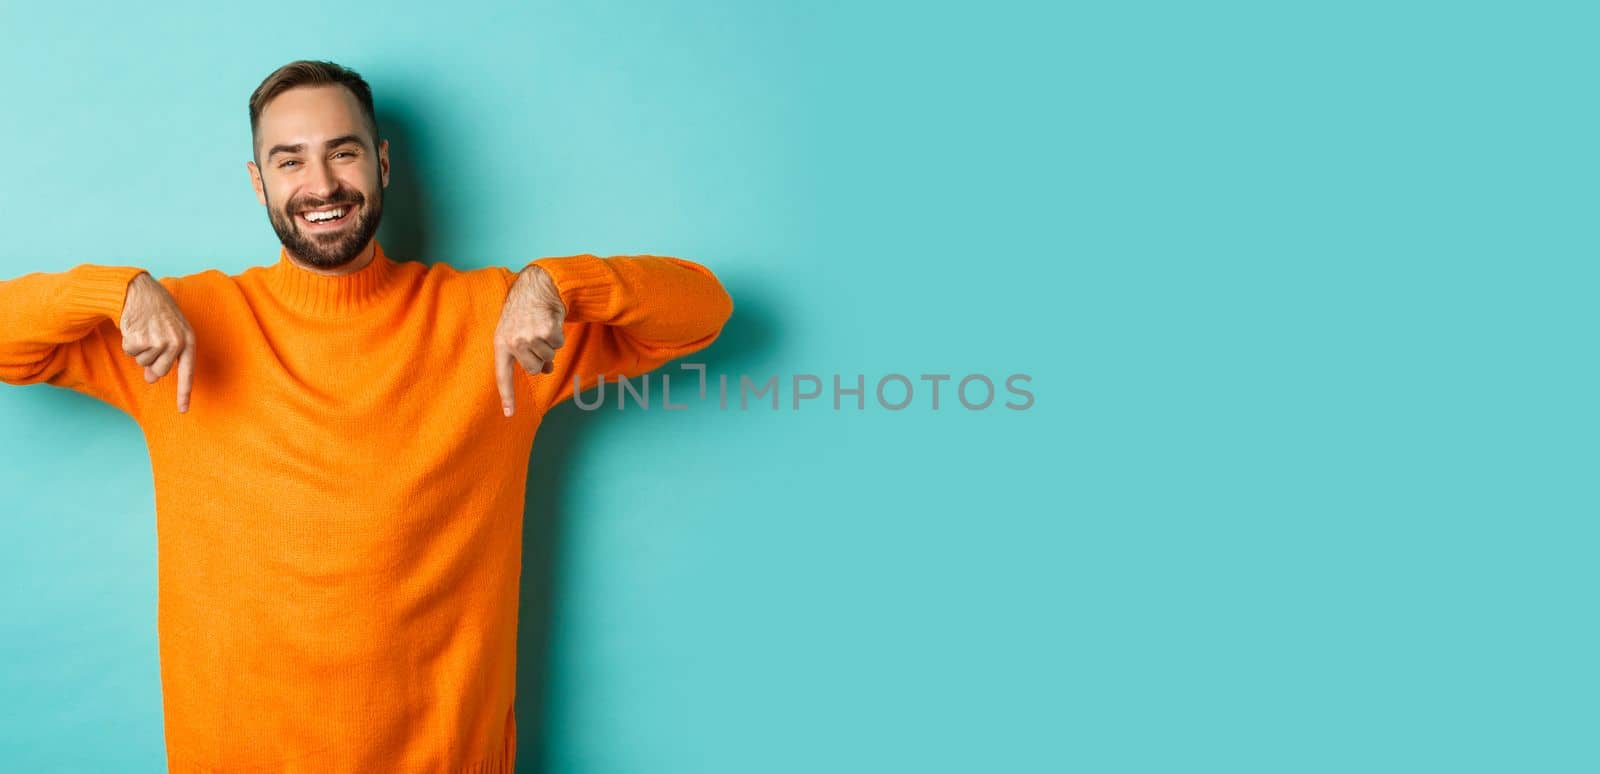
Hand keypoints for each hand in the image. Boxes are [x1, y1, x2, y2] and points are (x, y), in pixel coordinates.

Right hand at [120, 272, 195, 412]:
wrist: (141, 291)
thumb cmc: (158, 313)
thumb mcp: (170, 333)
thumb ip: (166, 356)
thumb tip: (153, 378)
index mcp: (188, 340)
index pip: (187, 372)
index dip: (184, 392)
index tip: (183, 410)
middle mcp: (176, 342)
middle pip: (160, 371)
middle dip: (150, 361)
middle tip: (150, 340)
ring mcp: (159, 340)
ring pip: (143, 362)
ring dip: (139, 349)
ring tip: (144, 329)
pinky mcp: (141, 337)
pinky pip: (130, 351)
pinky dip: (128, 342)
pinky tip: (134, 327)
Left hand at [494, 264, 565, 416]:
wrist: (537, 286)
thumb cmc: (524, 310)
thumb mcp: (515, 331)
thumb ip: (524, 353)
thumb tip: (546, 371)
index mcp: (501, 343)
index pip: (503, 375)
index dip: (507, 395)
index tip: (509, 414)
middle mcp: (514, 342)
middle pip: (534, 369)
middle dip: (540, 359)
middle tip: (538, 341)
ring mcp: (530, 336)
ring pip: (548, 357)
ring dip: (549, 344)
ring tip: (542, 326)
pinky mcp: (547, 331)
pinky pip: (558, 344)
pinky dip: (558, 335)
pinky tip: (550, 321)